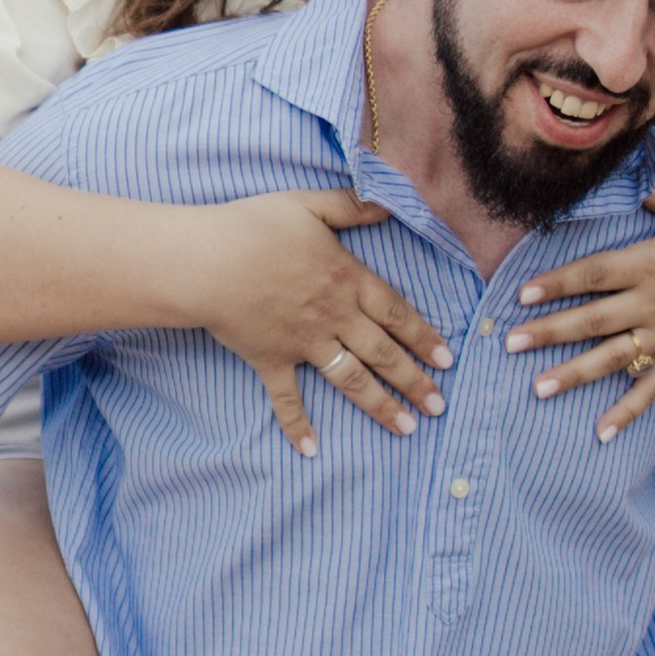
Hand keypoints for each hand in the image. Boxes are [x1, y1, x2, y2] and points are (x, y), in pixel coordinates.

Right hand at [172, 189, 449, 455]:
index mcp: (345, 279)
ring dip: (380, 406)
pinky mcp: (272, 360)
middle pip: (382, 353)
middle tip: (439, 406)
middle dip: (413, 380)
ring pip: (351, 379)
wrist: (208, 262)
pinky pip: (288, 398)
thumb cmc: (254, 227)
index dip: (422, 335)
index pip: (394, 312)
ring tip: (407, 428)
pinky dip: (298, 425)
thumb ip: (349, 206)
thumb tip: (388, 205)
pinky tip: (311, 450)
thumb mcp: (307, 204)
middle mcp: (332, 316)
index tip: (446, 360)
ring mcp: (303, 343)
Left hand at [505, 175, 654, 440]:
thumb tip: (618, 163)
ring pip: (614, 359)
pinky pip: (652, 390)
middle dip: (548, 332)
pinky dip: (626, 412)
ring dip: (574, 375)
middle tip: (508, 343)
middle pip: (593, 320)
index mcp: (654, 262)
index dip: (556, 284)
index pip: (594, 274)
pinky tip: (599, 432)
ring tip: (536, 387)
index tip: (521, 295)